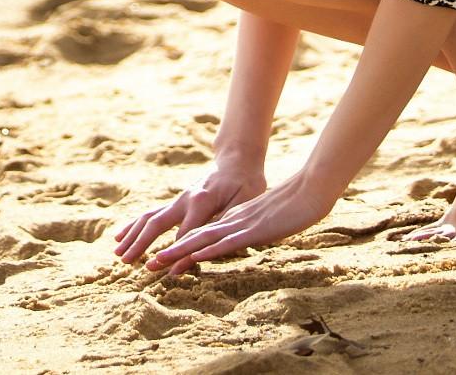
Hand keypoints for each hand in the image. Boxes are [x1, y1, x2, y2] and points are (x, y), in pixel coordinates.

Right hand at [112, 162, 267, 270]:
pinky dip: (134, 226)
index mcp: (202, 202)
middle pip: (156, 223)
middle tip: (125, 262)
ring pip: (148, 217)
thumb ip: (225, 224)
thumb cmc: (246, 186)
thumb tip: (207, 248)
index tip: (165, 274)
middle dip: (140, 244)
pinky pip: (151, 214)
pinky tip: (121, 235)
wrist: (237, 162)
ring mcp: (178, 200)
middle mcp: (184, 199)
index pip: (185, 235)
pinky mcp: (176, 203)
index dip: (176, 255)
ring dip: (132, 235)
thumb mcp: (243, 205)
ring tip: (118, 253)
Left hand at [137, 168, 336, 274]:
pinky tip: (194, 257)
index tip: (158, 260)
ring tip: (158, 263)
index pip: (199, 235)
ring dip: (180, 252)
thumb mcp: (264, 224)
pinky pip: (227, 240)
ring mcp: (241, 224)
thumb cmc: (292, 208)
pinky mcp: (254, 229)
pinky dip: (209, 249)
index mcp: (232, 219)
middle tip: (145, 265)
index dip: (178, 248)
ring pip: (204, 239)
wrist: (310, 189)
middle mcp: (230, 220)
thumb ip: (249, 232)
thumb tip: (236, 244)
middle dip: (168, 252)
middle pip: (193, 237)